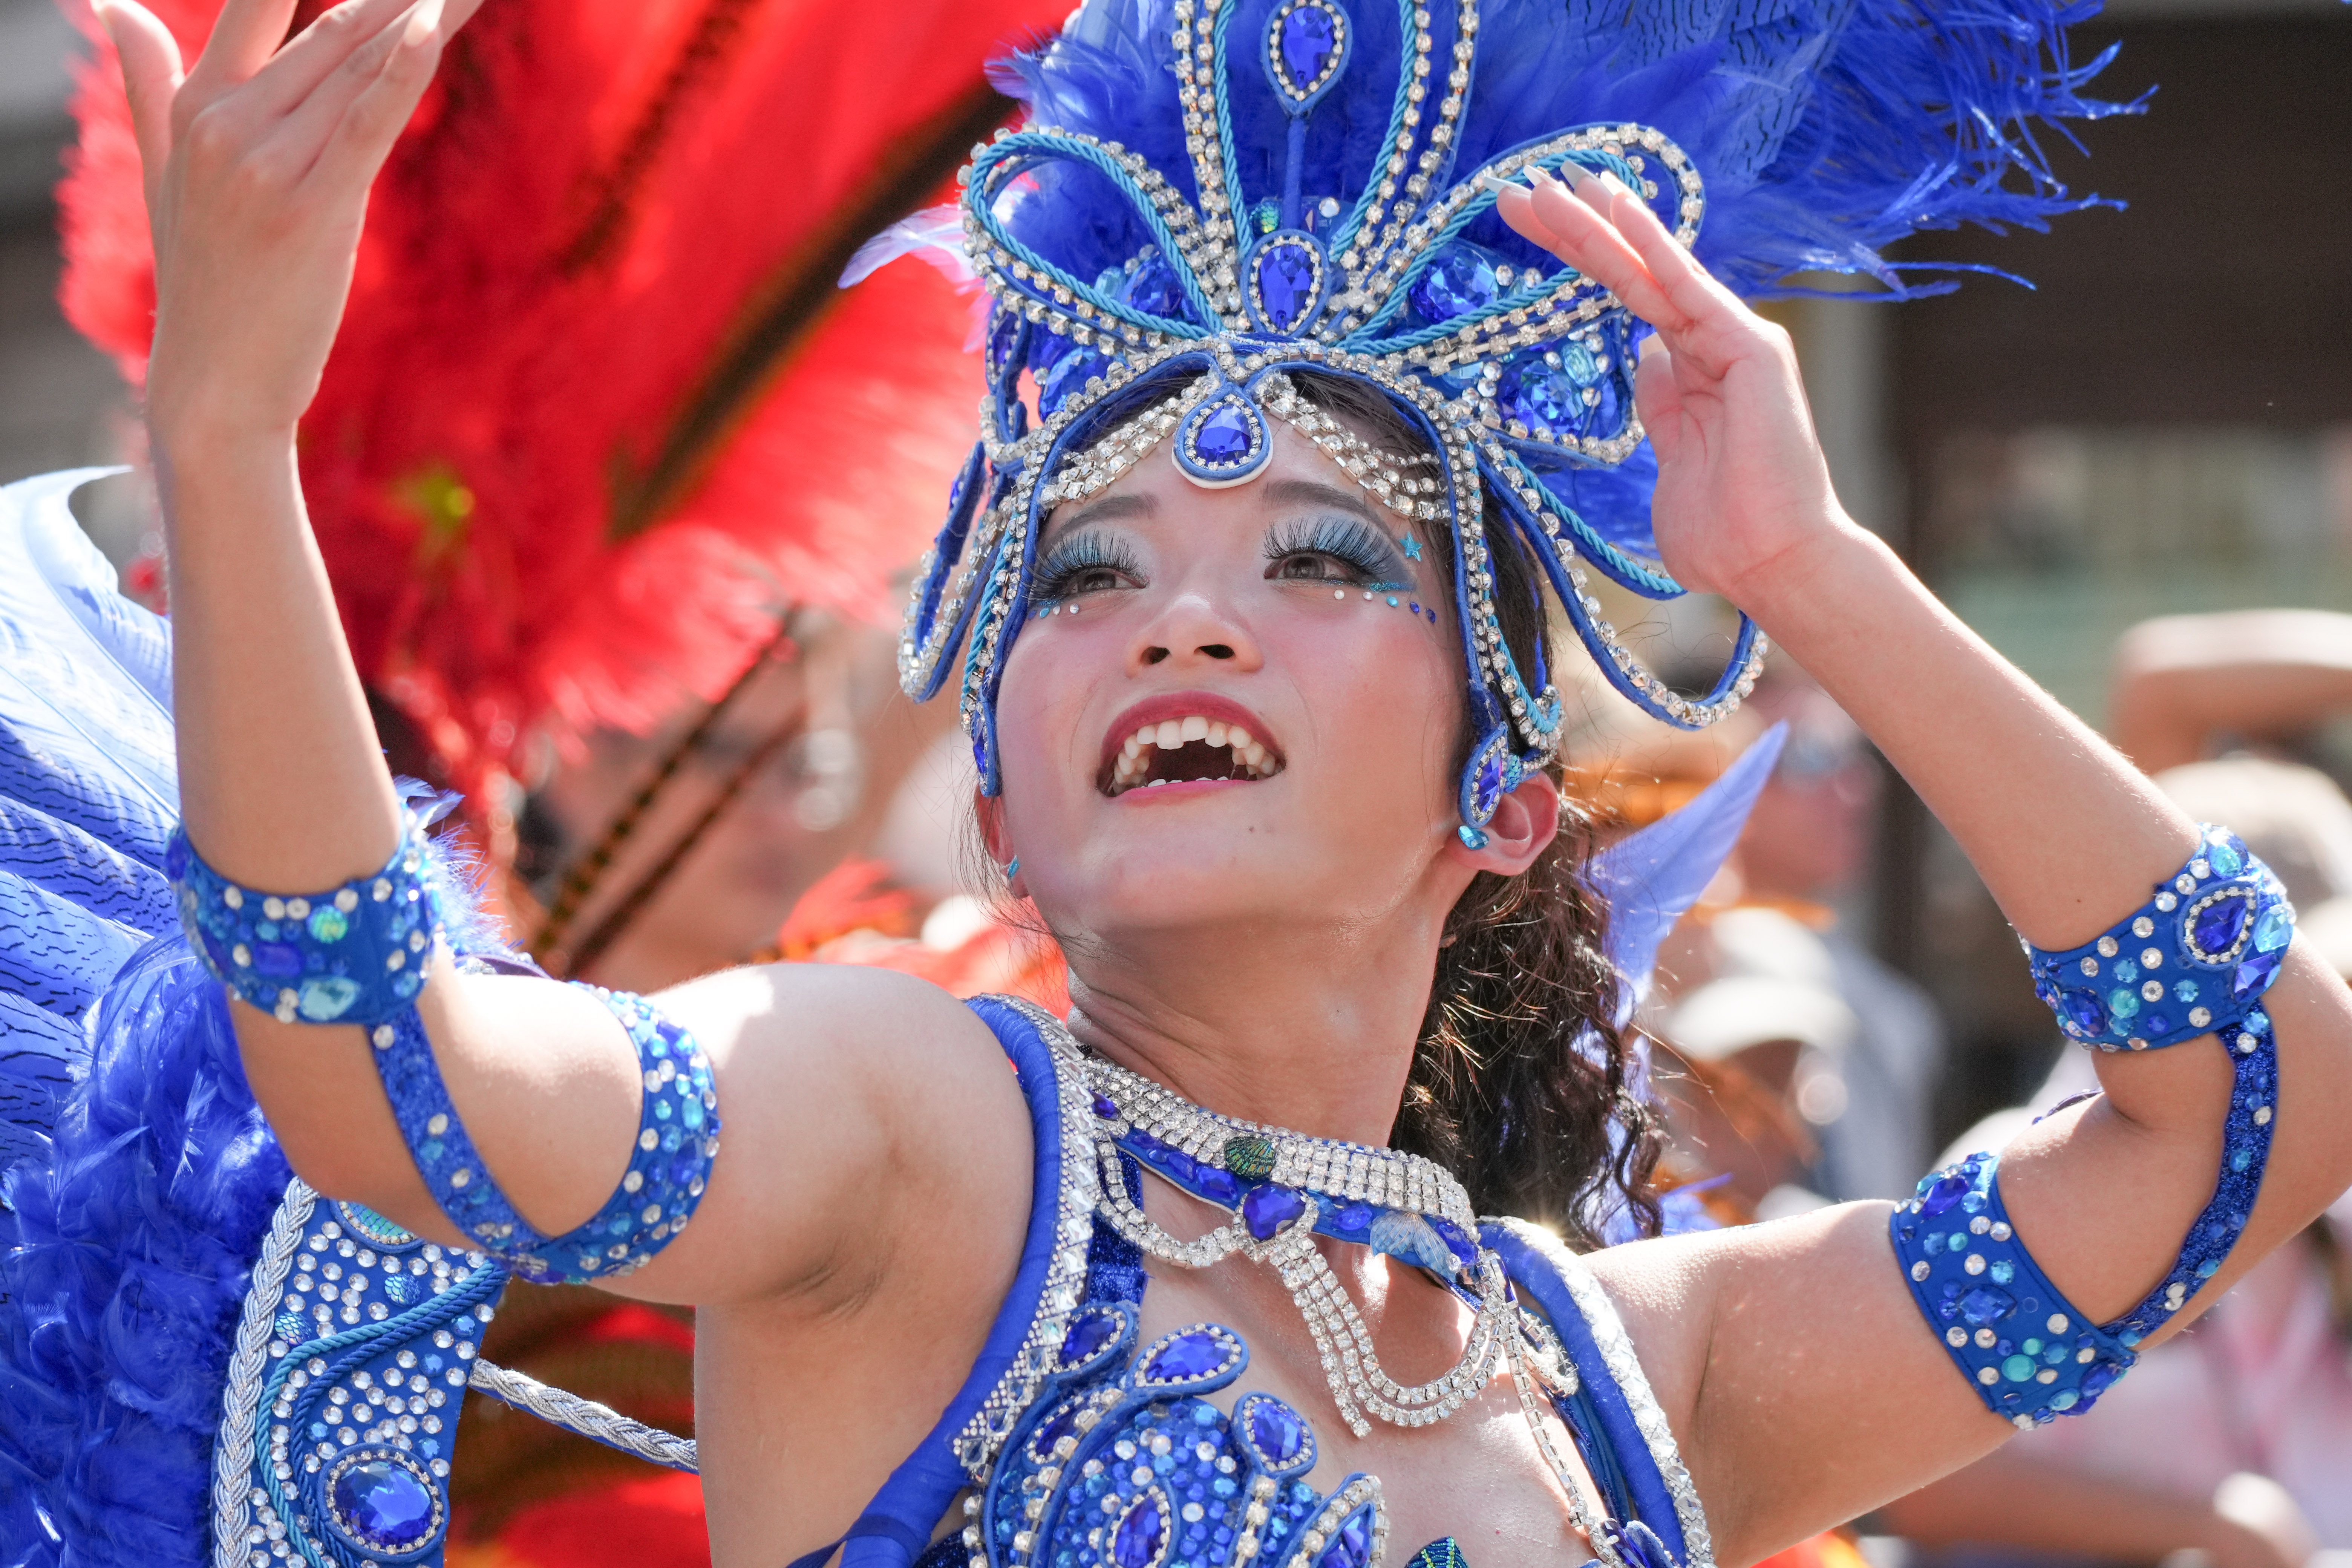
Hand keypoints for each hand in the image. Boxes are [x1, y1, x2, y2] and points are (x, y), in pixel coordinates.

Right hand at [101, 0, 480, 448]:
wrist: (214, 381)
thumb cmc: (204, 278)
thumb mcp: (164, 169)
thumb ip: (147, 82)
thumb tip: (115, 4)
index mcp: (197, 106)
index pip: (258, 4)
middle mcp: (227, 123)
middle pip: (333, 31)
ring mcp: (266, 164)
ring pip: (360, 69)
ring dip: (425, 17)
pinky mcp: (312, 208)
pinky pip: (366, 123)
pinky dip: (401, 73)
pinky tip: (432, 26)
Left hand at [1492, 166, 1851, 605]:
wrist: (1773, 565)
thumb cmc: (1724, 534)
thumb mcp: (1671, 461)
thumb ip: (1661, 409)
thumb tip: (1645, 360)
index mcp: (1693, 367)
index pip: (1624, 296)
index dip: (1579, 257)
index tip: (1530, 224)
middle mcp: (1713, 342)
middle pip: (1631, 273)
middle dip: (1575, 230)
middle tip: (1521, 188)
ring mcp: (1734, 341)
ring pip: (1651, 271)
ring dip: (1600, 226)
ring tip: (1552, 184)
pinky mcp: (1751, 350)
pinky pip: (1689, 290)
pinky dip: (1654, 248)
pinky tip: (1618, 209)